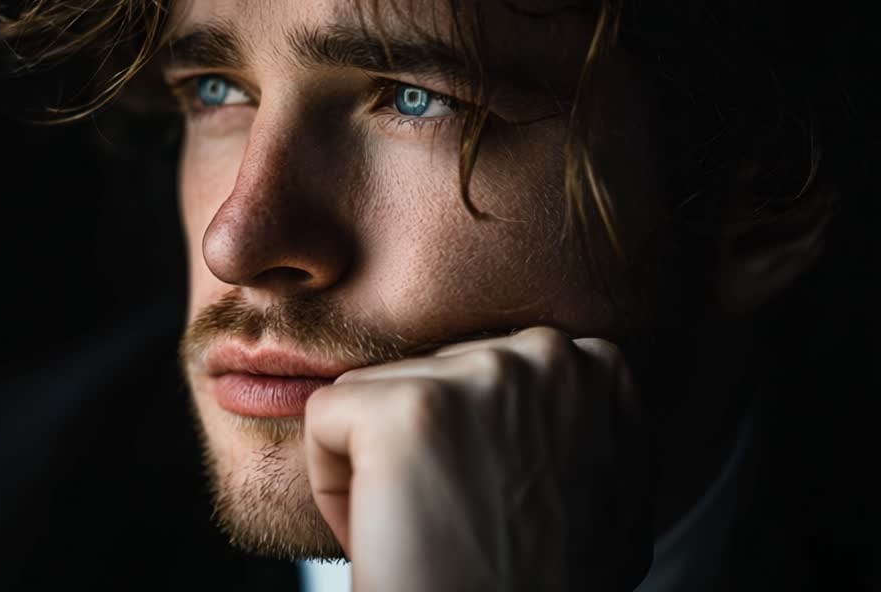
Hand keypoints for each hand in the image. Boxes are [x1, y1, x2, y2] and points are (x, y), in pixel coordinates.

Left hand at [303, 327, 652, 591]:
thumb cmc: (542, 587)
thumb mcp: (601, 490)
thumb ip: (576, 421)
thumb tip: (557, 381)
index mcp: (599, 367)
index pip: (478, 368)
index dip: (474, 446)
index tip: (499, 504)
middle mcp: (548, 356)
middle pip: (426, 372)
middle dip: (425, 449)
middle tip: (460, 524)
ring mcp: (480, 375)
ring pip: (373, 394)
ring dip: (380, 466)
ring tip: (430, 532)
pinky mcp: (405, 410)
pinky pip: (324, 417)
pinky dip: (333, 485)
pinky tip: (389, 532)